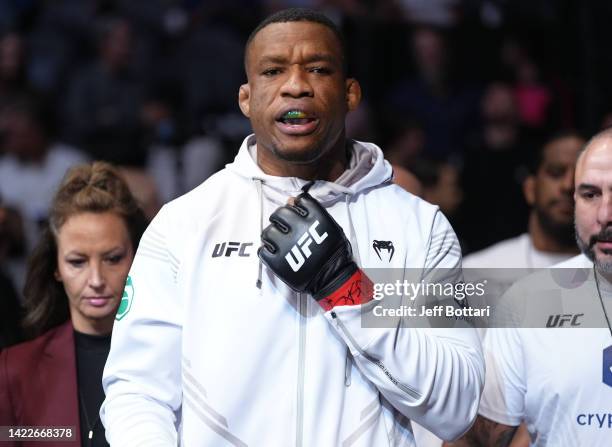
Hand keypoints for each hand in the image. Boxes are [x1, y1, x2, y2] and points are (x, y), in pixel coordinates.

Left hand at [258, 192, 369, 310]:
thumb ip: (312, 212)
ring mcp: (286, 245)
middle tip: (285, 227)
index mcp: (315, 218)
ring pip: (268, 232)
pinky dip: (267, 251)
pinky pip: (263, 251)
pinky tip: (275, 253)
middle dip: (281, 218)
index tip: (298, 214)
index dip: (296, 206)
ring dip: (272, 235)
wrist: (333, 278)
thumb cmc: (334, 252)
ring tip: (279, 242)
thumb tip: (291, 200)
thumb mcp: (330, 226)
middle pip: (280, 214)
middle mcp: (298, 228)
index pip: (298, 201)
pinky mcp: (277, 261)